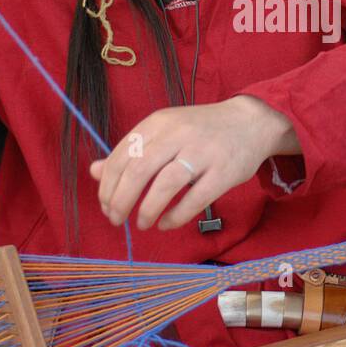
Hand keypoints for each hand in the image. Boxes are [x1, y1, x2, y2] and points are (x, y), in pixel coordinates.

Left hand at [89, 95, 295, 231]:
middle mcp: (178, 134)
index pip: (122, 155)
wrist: (251, 122)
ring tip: (142, 224)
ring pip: (166, 184)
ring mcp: (202, 152)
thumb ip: (131, 152)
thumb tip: (94, 172)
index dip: (108, 184)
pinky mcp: (224, 172)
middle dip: (120, 199)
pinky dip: (176, 216)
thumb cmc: (201, 131)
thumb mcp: (163, 132)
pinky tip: (166, 223)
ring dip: (147, 209)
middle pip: (139, 169)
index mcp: (159, 123)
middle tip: (115, 219)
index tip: (105, 204)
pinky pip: (195, 198)